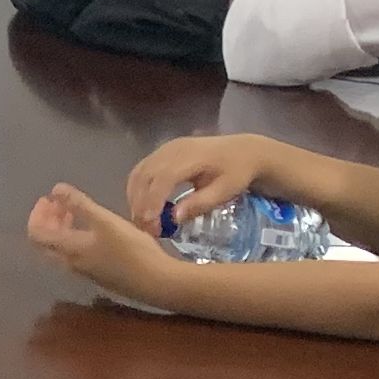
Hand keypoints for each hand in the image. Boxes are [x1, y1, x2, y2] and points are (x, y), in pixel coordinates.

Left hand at [28, 183, 177, 297]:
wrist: (157, 282)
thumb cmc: (130, 249)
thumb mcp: (105, 220)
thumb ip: (79, 204)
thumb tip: (55, 189)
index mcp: (68, 249)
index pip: (36, 234)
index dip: (37, 215)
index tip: (47, 199)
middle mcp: (71, 263)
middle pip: (47, 242)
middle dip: (47, 220)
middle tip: (57, 203)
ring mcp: (85, 271)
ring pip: (62, 248)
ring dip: (61, 228)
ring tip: (73, 212)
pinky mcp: (99, 274)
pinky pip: (76, 254)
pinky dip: (74, 237)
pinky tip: (93, 229)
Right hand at [124, 134, 285, 235]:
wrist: (243, 150)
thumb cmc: (237, 172)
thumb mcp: (225, 191)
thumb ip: (200, 203)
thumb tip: (174, 218)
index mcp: (191, 156)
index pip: (163, 178)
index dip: (153, 202)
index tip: (151, 225)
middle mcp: (172, 149)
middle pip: (145, 175)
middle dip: (140, 204)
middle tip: (145, 230)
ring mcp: (165, 148)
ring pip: (138, 173)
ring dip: (135, 198)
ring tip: (142, 221)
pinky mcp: (162, 152)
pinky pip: (141, 170)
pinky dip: (136, 190)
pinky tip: (142, 206)